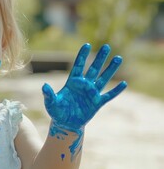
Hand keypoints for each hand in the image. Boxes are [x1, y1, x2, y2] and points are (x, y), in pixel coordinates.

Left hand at [42, 43, 126, 157]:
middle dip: (100, 58)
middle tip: (106, 46)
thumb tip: (44, 85)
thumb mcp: (51, 103)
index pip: (78, 66)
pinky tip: (124, 83)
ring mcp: (92, 93)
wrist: (66, 124)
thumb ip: (49, 94)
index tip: (86, 45)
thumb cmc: (57, 112)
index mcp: (72, 82)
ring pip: (103, 79)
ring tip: (118, 58)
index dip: (82, 56)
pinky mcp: (97, 103)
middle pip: (94, 68)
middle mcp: (84, 85)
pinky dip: (116, 90)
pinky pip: (108, 95)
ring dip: (111, 69)